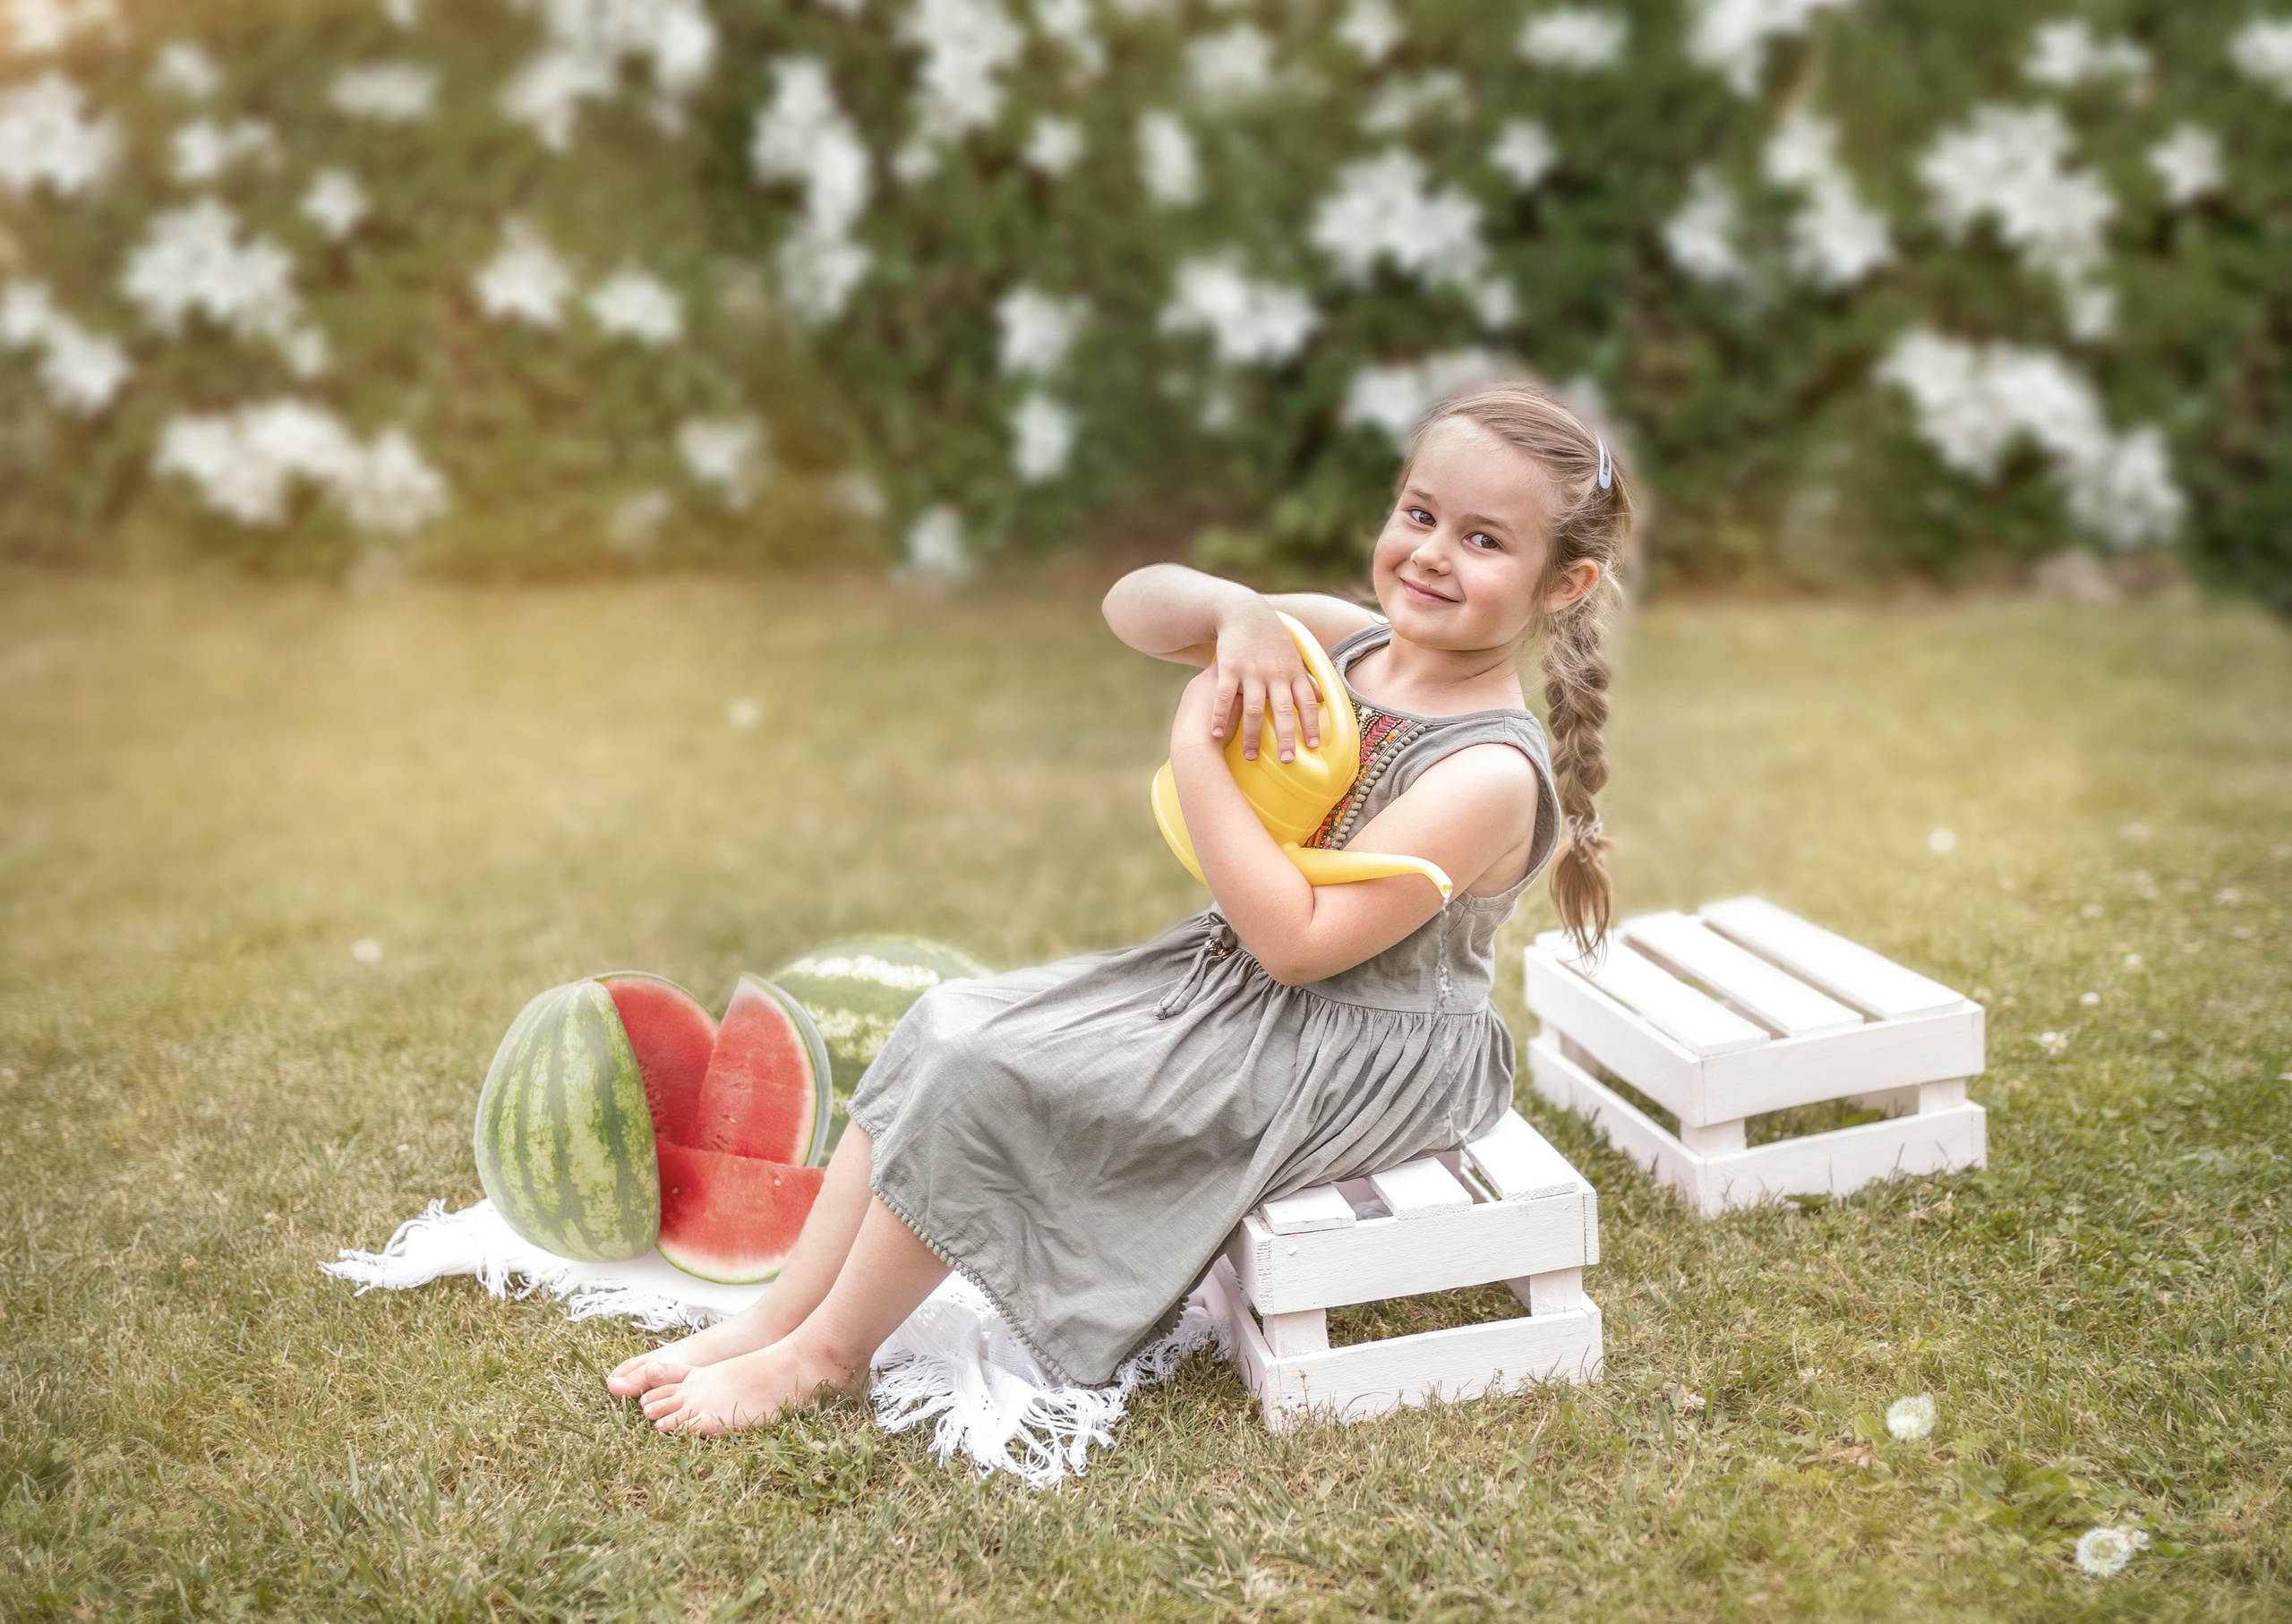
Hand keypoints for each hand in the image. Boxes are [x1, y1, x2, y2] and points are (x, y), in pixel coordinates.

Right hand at [1210, 603, 1322, 762]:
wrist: (1244, 612)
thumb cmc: (1271, 639)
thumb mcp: (1292, 656)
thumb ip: (1305, 678)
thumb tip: (1323, 698)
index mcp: (1292, 672)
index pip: (1306, 702)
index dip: (1311, 724)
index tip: (1314, 746)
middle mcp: (1274, 673)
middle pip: (1283, 709)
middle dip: (1286, 736)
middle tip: (1288, 761)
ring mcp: (1250, 671)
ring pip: (1252, 707)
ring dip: (1251, 734)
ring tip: (1251, 757)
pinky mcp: (1228, 668)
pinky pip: (1224, 696)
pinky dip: (1220, 715)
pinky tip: (1216, 733)